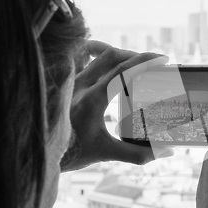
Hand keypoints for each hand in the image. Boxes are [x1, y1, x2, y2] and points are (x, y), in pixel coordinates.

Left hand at [60, 40, 173, 171]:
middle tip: (155, 61)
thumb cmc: (71, 153)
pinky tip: (111, 59)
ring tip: (137, 61)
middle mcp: (79, 85)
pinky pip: (84, 57)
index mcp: (91, 100)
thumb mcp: (107, 153)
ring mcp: (71, 81)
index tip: (163, 59)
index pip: (122, 71)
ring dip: (121, 54)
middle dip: (137, 56)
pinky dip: (100, 53)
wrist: (40, 151)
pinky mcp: (67, 81)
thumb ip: (138, 154)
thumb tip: (167, 152)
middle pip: (112, 56)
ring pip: (98, 54)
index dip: (144, 61)